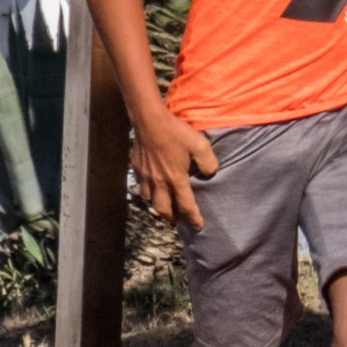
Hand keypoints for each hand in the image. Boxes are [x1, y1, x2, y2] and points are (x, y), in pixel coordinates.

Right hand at [132, 105, 217, 230]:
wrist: (149, 120)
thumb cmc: (175, 131)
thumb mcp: (200, 144)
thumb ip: (208, 162)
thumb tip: (210, 173)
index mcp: (175, 179)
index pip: (185, 206)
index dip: (193, 218)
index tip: (199, 227)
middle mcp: (158, 182)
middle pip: (164, 210)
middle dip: (173, 218)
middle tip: (181, 221)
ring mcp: (145, 176)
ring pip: (150, 201)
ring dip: (159, 207)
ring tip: (167, 208)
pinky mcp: (137, 169)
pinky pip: (142, 188)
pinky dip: (149, 194)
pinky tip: (154, 191)